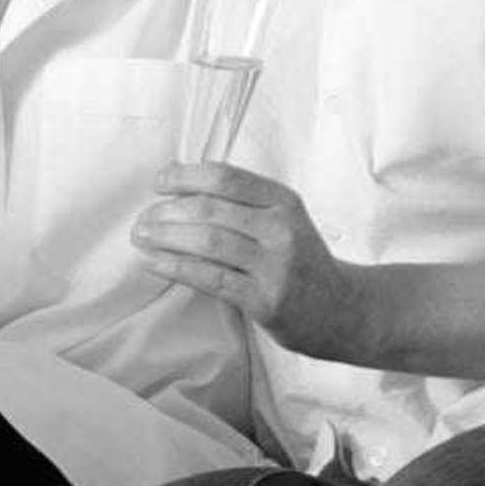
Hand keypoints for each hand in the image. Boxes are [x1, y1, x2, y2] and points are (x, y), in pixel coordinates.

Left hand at [132, 163, 377, 361]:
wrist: (343, 310)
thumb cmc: (302, 260)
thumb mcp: (283, 218)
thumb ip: (243, 201)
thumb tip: (182, 178)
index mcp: (282, 200)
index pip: (225, 176)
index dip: (185, 175)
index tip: (159, 182)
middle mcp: (281, 228)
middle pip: (211, 209)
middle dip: (167, 211)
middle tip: (142, 218)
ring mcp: (275, 265)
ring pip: (208, 242)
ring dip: (166, 237)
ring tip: (141, 237)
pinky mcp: (265, 300)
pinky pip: (211, 278)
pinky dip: (177, 267)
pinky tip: (155, 263)